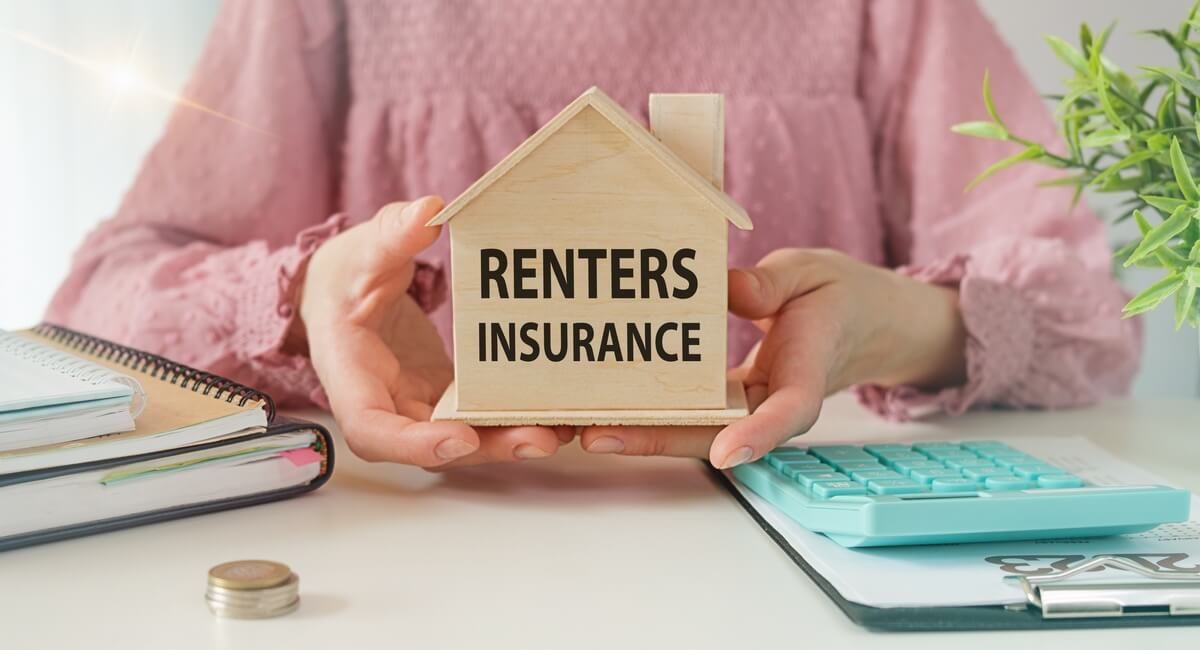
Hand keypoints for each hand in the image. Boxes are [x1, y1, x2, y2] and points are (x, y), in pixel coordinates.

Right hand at [298, 197, 568, 466]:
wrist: (343, 292)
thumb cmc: (344, 276)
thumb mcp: (362, 250)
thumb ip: (391, 235)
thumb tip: (427, 211)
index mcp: (350, 375)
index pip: (371, 429)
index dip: (412, 444)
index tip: (458, 439)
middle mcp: (385, 403)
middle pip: (430, 446)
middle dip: (485, 447)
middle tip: (538, 438)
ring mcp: (418, 404)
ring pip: (462, 438)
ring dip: (510, 438)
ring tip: (562, 430)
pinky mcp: (445, 397)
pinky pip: (478, 417)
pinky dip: (513, 418)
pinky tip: (558, 413)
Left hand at [580, 248, 966, 467]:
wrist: (860, 323)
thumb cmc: (837, 294)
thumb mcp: (811, 273)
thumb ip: (770, 284)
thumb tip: (723, 287)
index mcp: (806, 375)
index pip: (788, 413)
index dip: (758, 435)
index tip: (727, 454)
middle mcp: (771, 404)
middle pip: (716, 435)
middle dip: (657, 441)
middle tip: (597, 435)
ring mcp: (746, 407)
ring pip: (692, 430)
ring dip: (639, 432)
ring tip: (578, 427)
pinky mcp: (727, 400)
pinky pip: (686, 411)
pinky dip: (646, 411)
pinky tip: (598, 405)